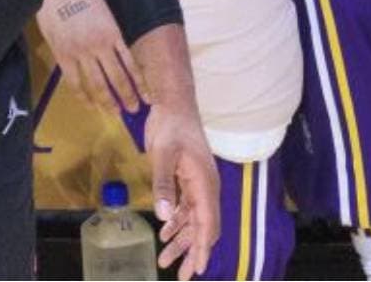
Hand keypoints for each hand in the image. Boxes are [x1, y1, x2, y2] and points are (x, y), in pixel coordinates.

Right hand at [25, 0, 142, 108]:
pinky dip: (82, 94)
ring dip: (106, 100)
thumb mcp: (108, 8)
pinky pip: (73, 80)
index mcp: (114, 32)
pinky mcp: (61, 54)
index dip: (140, 82)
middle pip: (116, 78)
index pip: (131, 64)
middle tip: (135, 111)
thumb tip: (123, 48)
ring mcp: (79, 51)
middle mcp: (99, 45)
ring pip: (95, 83)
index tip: (150, 96)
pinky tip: (89, 104)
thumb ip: (114, 30)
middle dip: (127, 96)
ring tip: (114, 112)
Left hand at [143, 94, 218, 278]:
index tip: (199, 269)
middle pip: (203, 226)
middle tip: (184, 276)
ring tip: (165, 261)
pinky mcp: (187, 180)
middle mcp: (205, 187)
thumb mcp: (164, 155)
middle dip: (194, 252)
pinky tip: (165, 234)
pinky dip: (177, 224)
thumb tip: (164, 218)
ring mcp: (197, 184)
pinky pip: (185, 209)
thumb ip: (164, 186)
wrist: (174, 106)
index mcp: (205, 183)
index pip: (207, 222)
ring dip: (181, 240)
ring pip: (193, 220)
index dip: (203, 247)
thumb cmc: (172, 128)